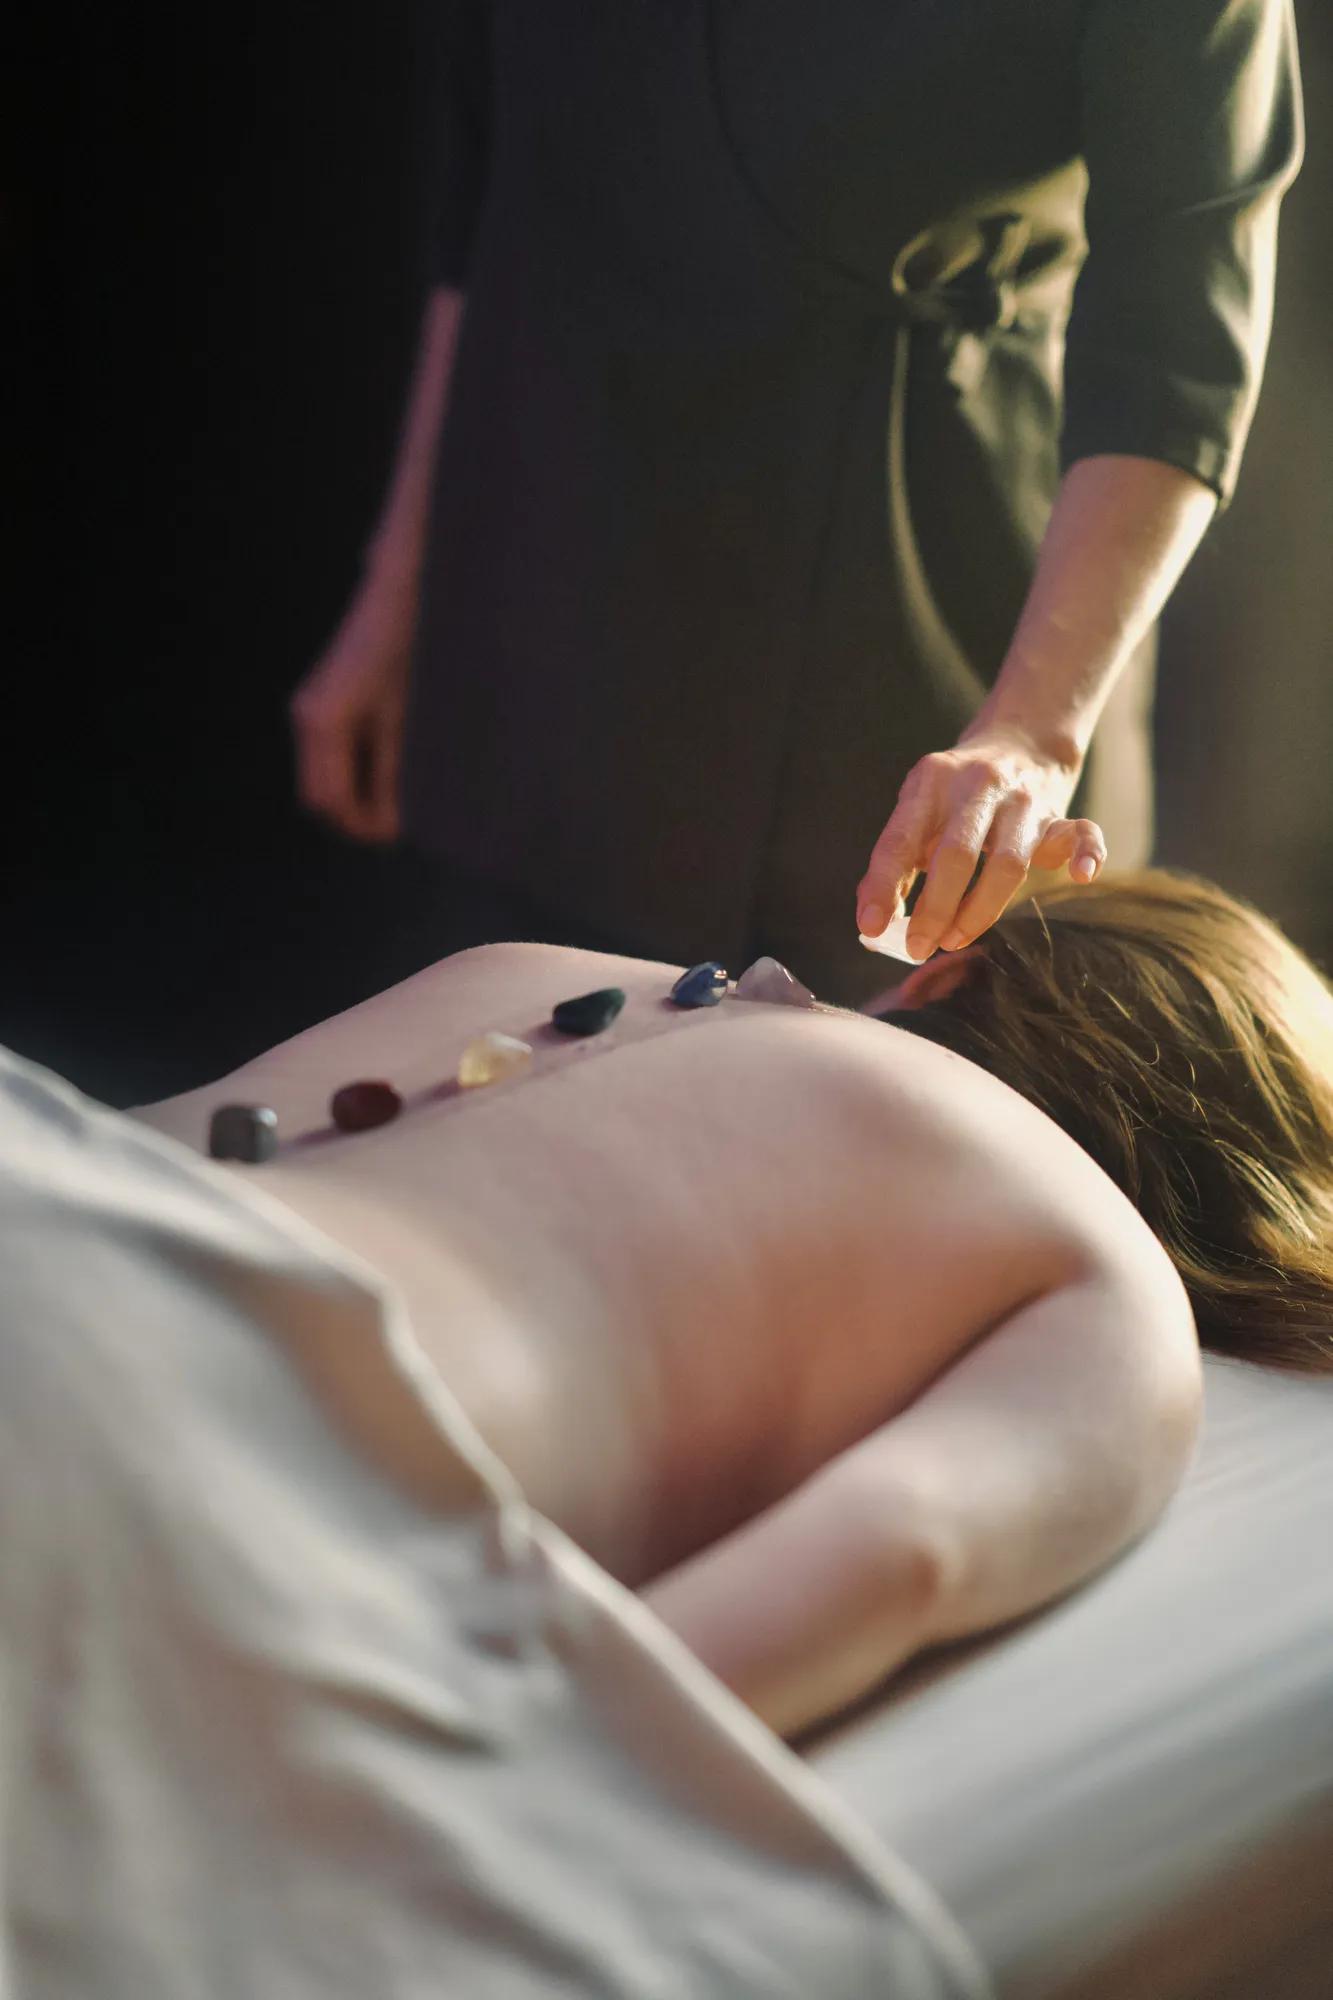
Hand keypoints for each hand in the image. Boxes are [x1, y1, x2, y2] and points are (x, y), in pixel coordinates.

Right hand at [289, 574, 416, 842]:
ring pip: (327, 776)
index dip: (362, 826)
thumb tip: (390, 828)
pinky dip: (360, 770)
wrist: (404, 590)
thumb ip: (395, 775)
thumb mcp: (409, 719)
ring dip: (361, 793)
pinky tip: (395, 766)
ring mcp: (313, 709)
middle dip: (359, 814)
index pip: (328, 800)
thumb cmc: (412, 648)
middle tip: (407, 821)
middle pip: (322, 794)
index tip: (401, 835)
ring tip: (407, 794)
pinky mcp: (327, 703)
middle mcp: (308, 717)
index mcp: (321, 722)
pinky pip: (336, 754)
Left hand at [856, 728, 1106, 957]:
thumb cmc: (956, 797)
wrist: (1020, 743)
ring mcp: (1023, 799)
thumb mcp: (920, 812)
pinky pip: (1083, 833)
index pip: (901, 839)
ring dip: (980, 910)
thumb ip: (898, 861)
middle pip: (957, 854)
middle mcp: (979, 784)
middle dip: (935, 909)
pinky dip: (1088, 854)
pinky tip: (1082, 876)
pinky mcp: (1059, 816)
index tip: (870, 927)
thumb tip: (874, 922)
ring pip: (1009, 863)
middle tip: (918, 947)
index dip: (883, 886)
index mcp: (931, 781)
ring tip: (954, 939)